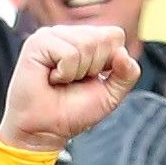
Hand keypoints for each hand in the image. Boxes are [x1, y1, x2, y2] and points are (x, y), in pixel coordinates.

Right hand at [0, 20, 139, 154]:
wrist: (44, 130)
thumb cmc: (72, 111)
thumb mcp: (110, 94)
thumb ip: (127, 74)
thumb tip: (123, 53)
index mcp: (86, 40)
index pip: (115, 35)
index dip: (110, 61)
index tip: (91, 78)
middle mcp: (69, 33)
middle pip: (103, 39)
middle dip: (94, 68)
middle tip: (74, 81)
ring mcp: (52, 35)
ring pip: (87, 44)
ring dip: (78, 72)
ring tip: (61, 80)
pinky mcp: (38, 42)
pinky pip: (70, 54)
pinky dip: (65, 73)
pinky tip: (51, 78)